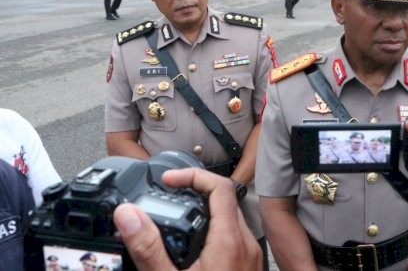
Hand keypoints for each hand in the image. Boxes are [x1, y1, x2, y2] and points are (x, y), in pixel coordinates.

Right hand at [114, 168, 261, 270]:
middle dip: (195, 194)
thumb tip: (128, 215)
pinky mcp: (248, 270)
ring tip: (174, 222)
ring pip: (230, 221)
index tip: (168, 179)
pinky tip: (189, 251)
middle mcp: (246, 245)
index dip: (193, 175)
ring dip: (204, 215)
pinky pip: (233, 240)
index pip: (220, 186)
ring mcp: (250, 259)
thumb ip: (148, 248)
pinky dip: (212, 234)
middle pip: (225, 201)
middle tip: (167, 197)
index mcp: (230, 241)